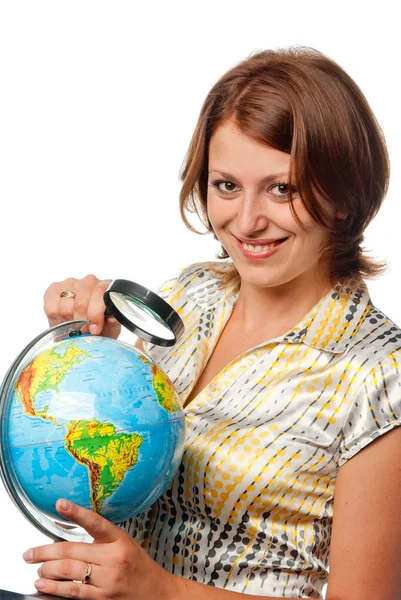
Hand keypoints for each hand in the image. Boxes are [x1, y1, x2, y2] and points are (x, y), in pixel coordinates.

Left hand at [23, 499, 180, 599]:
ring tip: (37, 571)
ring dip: (47, 571)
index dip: (76, 512)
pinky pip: (74, 593)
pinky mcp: (104, 599)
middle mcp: (114, 558)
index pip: (95, 522)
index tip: (60, 504)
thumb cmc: (140, 568)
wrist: (158, 594)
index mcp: (119, 540)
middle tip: (29, 553)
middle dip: (45, 552)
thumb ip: (102, 539)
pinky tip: (44, 587)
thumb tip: (70, 533)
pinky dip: (55, 590)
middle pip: (72, 551)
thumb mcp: (126, 544)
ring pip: (69, 572)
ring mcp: (108, 580)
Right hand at [44, 275, 120, 338]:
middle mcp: (90, 281)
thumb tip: (112, 318)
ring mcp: (71, 283)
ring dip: (69, 322)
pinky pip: (52, 309)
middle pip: (81, 303)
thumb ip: (113, 323)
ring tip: (75, 326)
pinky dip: (57, 321)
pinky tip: (64, 321)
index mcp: (107, 287)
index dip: (95, 315)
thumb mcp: (110, 328)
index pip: (99, 294)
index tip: (94, 330)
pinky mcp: (54, 289)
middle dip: (82, 322)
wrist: (86, 332)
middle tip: (84, 331)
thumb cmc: (100, 327)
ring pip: (66, 308)